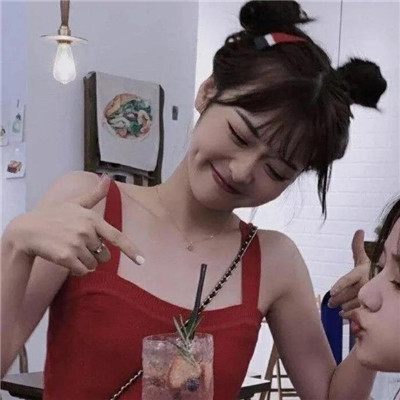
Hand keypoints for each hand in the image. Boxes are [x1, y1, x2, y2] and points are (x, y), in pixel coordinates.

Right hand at [10, 175, 144, 275]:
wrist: (27, 230)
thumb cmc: (54, 215)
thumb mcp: (75, 203)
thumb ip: (95, 194)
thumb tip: (108, 178)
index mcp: (92, 218)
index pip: (117, 237)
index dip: (131, 250)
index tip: (142, 262)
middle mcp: (86, 231)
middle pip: (105, 256)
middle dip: (96, 254)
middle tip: (80, 245)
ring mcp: (76, 244)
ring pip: (93, 265)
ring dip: (85, 262)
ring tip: (70, 249)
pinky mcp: (66, 257)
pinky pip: (82, 271)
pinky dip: (77, 269)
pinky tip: (66, 258)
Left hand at [328, 230, 369, 317]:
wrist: (387, 283)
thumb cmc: (370, 270)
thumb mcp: (363, 259)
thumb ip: (357, 246)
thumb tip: (359, 230)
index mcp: (361, 272)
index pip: (348, 279)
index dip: (339, 286)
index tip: (331, 292)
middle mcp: (366, 284)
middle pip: (346, 294)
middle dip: (337, 299)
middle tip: (331, 302)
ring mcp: (369, 297)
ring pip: (351, 305)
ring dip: (344, 308)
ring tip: (338, 309)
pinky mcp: (372, 308)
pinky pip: (358, 314)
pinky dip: (350, 316)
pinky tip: (345, 316)